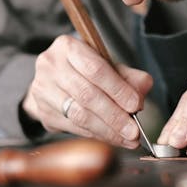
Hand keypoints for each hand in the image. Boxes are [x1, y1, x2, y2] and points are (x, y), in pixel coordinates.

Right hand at [22, 35, 152, 148]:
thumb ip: (128, 75)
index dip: (117, 89)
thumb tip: (143, 88)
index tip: (136, 105)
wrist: (55, 81)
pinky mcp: (43, 113)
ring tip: (128, 138)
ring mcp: (43, 91)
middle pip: (87, 95)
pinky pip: (74, 128)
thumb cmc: (86, 71)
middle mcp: (50, 66)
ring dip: (107, 130)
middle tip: (134, 130)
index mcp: (68, 47)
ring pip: (79, 115)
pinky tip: (113, 139)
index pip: (96, 69)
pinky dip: (97, 135)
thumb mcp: (108, 65)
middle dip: (114, 116)